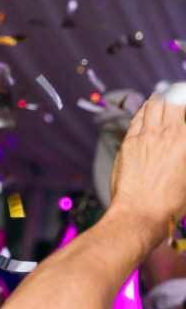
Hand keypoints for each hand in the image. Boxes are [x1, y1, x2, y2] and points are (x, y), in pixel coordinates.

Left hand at [109, 98, 185, 235]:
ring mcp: (145, 137)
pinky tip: (145, 113)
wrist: (140, 214)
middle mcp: (166, 133)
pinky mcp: (128, 144)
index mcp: (185, 139)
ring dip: (159, 100)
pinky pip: (136, 120)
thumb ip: (184, 151)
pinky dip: (143, 112)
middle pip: (171, 101)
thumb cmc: (170, 203)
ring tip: (162, 99)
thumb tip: (180, 144)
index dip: (184, 99)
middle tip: (178, 94)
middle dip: (176, 94)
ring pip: (152, 106)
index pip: (184, 106)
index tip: (184, 98)